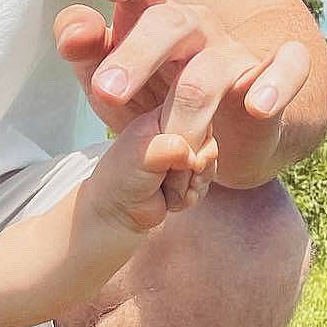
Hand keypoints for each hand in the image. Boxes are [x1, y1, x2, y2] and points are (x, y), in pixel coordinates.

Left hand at [54, 0, 312, 199]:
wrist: (220, 137)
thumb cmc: (154, 99)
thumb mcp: (109, 81)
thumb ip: (84, 51)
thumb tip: (71, 32)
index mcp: (153, 15)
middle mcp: (196, 26)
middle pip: (169, 23)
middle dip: (137, 55)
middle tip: (107, 91)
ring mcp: (235, 51)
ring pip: (210, 69)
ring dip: (186, 108)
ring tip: (171, 142)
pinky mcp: (275, 78)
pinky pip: (287, 69)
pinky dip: (275, 85)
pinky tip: (257, 106)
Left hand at [89, 108, 217, 233]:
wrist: (118, 213)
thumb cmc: (121, 180)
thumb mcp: (143, 155)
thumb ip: (173, 148)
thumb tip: (197, 158)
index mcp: (161, 117)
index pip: (195, 113)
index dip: (193, 137)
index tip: (174, 153)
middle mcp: (174, 132)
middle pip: (207, 140)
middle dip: (192, 166)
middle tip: (166, 174)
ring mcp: (183, 154)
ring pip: (209, 164)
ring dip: (189, 183)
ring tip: (165, 188)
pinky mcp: (188, 174)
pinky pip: (206, 182)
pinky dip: (191, 195)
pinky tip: (171, 199)